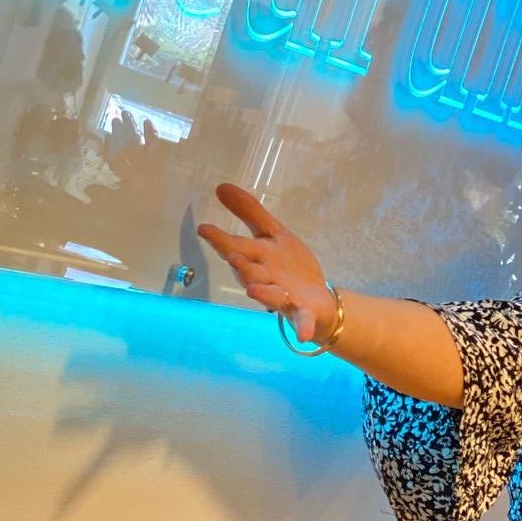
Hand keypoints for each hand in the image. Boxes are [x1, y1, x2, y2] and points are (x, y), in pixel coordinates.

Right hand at [197, 183, 335, 341]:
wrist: (318, 299)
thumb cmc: (288, 266)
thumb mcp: (272, 233)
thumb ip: (248, 212)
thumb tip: (221, 186)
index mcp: (257, 258)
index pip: (236, 246)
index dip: (221, 239)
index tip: (204, 228)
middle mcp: (266, 279)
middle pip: (250, 273)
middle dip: (241, 266)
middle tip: (232, 256)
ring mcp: (284, 297)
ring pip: (270, 295)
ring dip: (262, 292)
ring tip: (253, 289)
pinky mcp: (303, 312)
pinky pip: (301, 320)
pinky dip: (301, 326)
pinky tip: (302, 334)